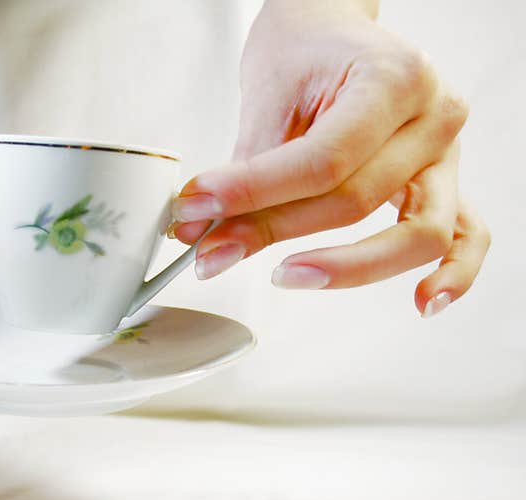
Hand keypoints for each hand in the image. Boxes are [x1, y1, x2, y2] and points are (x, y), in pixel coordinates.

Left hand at [170, 0, 488, 315]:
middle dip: (274, 231)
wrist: (331, 30)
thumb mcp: (269, 98)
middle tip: (212, 249)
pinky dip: (454, 273)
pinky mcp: (446, 183)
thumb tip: (203, 236)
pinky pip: (467, 235)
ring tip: (285, 276)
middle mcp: (434, 116)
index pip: (324, 160)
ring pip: (419, 233)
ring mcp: (448, 154)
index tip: (197, 210)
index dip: (256, 194)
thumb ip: (246, 171)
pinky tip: (423, 303)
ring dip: (349, 268)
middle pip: (357, 201)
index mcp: (394, 79)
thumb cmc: (304, 51)